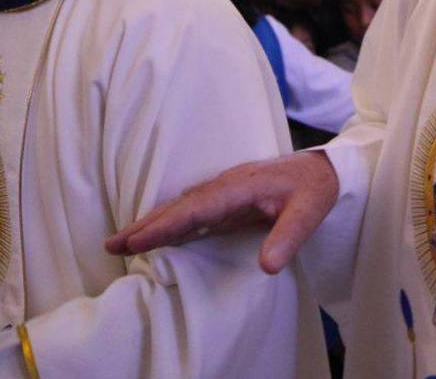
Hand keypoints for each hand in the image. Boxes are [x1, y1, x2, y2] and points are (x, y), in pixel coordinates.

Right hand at [105, 151, 338, 274]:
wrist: (324, 168)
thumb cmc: (315, 188)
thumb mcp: (310, 212)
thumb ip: (288, 238)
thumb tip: (266, 267)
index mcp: (240, 187)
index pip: (196, 209)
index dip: (165, 225)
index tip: (137, 240)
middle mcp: (226, 185)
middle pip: (179, 206)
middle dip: (145, 225)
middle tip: (112, 244)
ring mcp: (224, 189)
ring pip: (181, 206)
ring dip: (151, 222)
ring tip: (121, 241)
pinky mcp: (227, 196)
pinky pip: (192, 209)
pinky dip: (169, 220)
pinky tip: (156, 232)